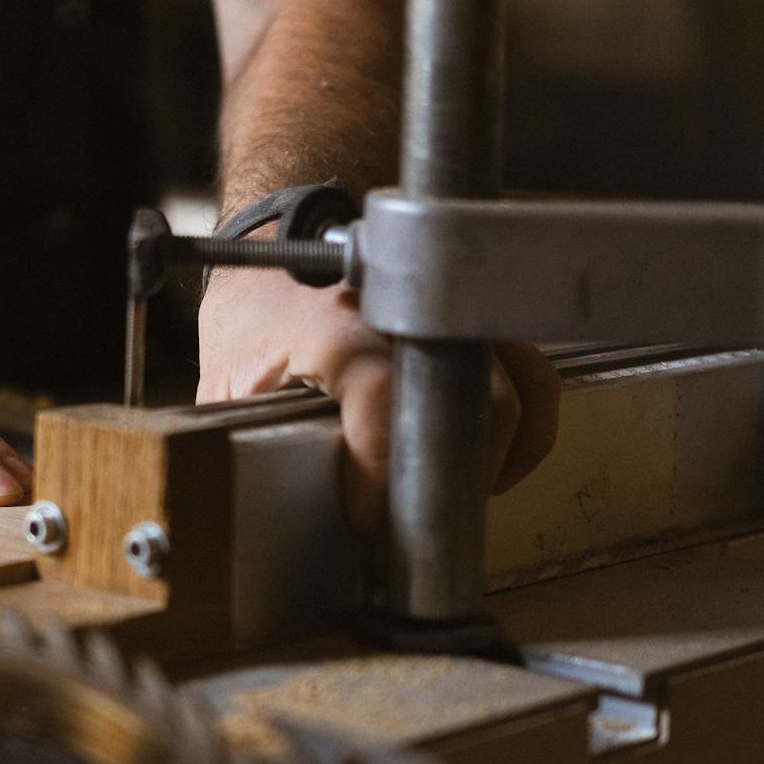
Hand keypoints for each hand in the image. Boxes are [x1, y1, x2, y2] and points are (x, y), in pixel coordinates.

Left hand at [197, 271, 559, 531]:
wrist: (288, 244)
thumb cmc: (257, 311)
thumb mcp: (230, 381)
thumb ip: (252, 439)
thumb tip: (272, 511)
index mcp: (337, 323)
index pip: (387, 402)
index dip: (381, 477)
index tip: (366, 518)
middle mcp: (410, 307)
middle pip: (476, 404)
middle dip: (445, 479)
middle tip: (406, 520)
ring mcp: (456, 305)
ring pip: (521, 390)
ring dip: (493, 455)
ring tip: (446, 490)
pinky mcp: (483, 313)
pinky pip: (534, 377)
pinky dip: (522, 427)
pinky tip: (485, 461)